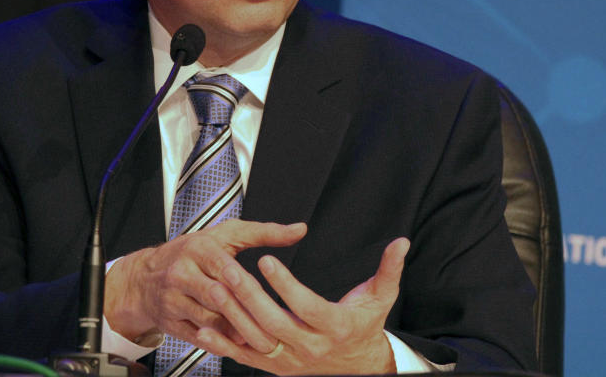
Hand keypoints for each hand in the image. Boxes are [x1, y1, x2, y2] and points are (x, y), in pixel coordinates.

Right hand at [104, 219, 305, 352]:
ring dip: (233, 330)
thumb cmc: (193, 252)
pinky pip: (196, 336)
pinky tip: (235, 344)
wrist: (145, 277)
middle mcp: (182, 274)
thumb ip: (264, 233)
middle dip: (243, 311)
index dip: (244, 281)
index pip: (224, 266)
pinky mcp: (169, 323)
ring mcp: (173, 300)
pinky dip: (217, 342)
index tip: (263, 292)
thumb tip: (299, 229)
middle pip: (216, 296)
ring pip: (207, 319)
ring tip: (258, 336)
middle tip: (271, 324)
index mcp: (198, 249)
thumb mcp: (226, 235)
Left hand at [195, 237, 409, 374]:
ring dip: (233, 315)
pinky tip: (204, 329)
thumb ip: (389, 269)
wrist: (358, 368)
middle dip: (249, 294)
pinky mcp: (274, 366)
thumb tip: (401, 242)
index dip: (286, 284)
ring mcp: (290, 360)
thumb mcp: (381, 298)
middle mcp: (311, 347)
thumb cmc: (365, 327)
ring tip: (216, 288)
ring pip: (256, 339)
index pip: (306, 305)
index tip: (267, 259)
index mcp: (336, 327)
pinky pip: (244, 358)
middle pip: (274, 322)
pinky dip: (222, 345)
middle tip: (229, 269)